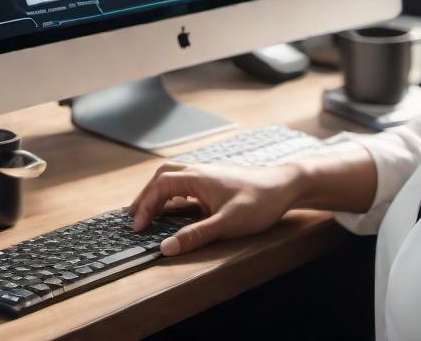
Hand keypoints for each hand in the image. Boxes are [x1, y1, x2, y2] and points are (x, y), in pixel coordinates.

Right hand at [128, 160, 301, 256]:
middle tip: (135, 217)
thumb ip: (195, 235)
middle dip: (146, 195)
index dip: (145, 206)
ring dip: (159, 193)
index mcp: (198, 177)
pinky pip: (186, 184)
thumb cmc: (258, 201)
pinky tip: (176, 210)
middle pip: (163, 177)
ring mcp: (208, 174)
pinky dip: (173, 195)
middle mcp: (200, 171)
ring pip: (175, 178)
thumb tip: (166, 248)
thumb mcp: (226, 223)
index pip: (160, 186)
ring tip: (149, 213)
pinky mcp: (216, 181)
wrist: (285, 185)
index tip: (137, 227)